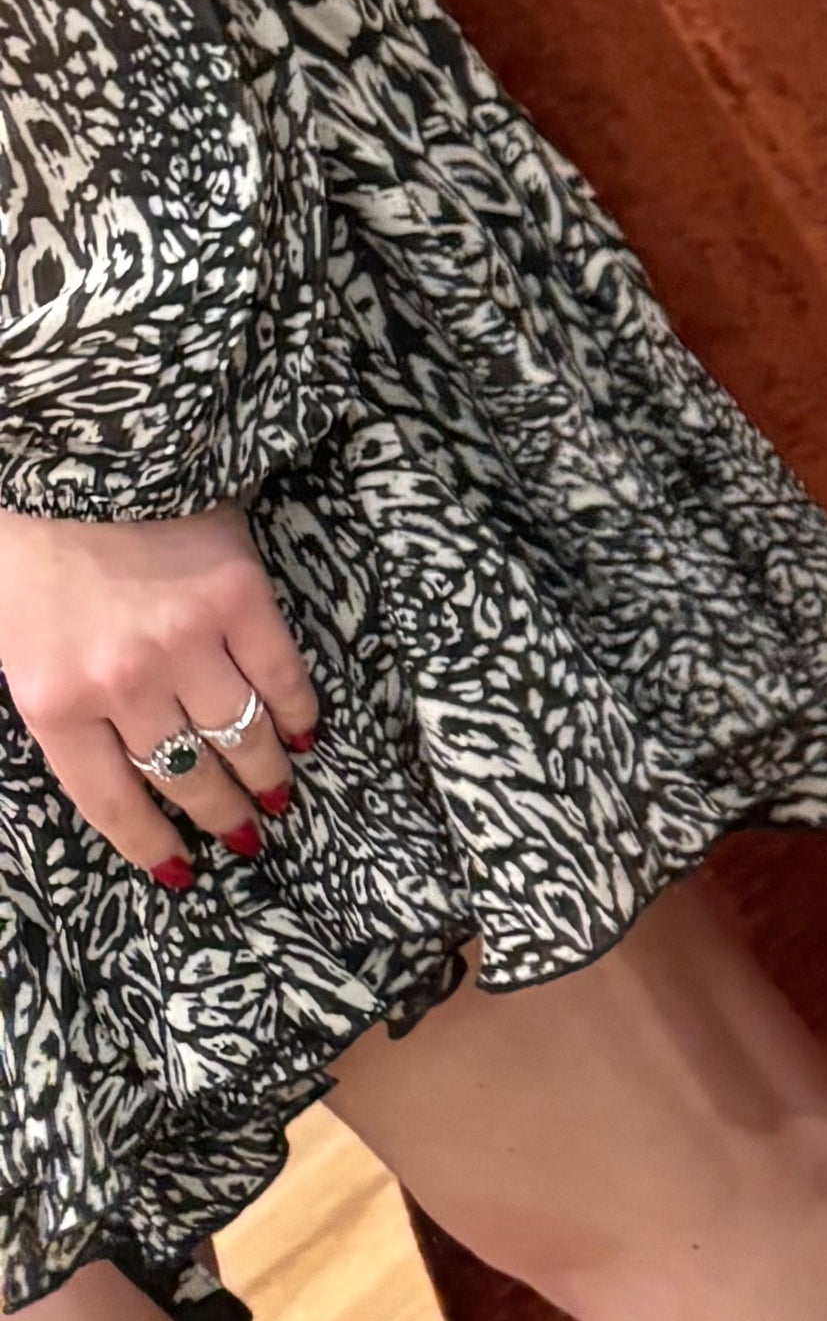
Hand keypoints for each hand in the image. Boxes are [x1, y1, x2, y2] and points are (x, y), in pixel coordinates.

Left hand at [0, 501, 322, 884]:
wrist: (77, 450)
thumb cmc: (27, 545)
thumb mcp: (8, 640)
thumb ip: (54, 703)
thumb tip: (112, 763)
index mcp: (56, 700)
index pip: (111, 801)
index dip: (150, 844)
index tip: (181, 870)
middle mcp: (125, 683)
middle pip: (184, 774)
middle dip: (218, 814)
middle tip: (245, 837)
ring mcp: (188, 640)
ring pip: (239, 733)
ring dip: (265, 773)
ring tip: (278, 796)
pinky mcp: (240, 596)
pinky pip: (280, 672)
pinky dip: (297, 709)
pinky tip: (304, 731)